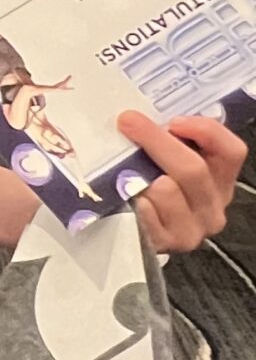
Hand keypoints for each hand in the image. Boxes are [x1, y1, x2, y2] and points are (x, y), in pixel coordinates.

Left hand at [120, 111, 244, 252]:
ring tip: (127, 171)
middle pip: (193, 169)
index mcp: (221, 179)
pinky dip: (136, 202)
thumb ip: (171, 139)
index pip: (231, 152)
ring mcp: (193, 229)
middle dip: (158, 142)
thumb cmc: (152, 182)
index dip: (205, 131)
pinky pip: (148, 217)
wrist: (137, 228)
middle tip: (129, 122)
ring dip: (143, 176)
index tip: (173, 121)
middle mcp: (213, 206)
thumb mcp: (169, 159)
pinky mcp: (167, 244)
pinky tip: (130, 197)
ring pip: (168, 191)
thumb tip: (144, 114)